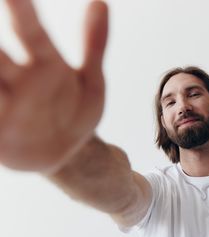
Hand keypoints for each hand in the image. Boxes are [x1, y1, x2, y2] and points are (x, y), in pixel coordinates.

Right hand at [0, 0, 107, 172]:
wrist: (66, 153)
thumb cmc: (76, 111)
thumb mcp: (91, 81)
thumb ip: (94, 44)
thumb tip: (101, 2)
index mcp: (44, 66)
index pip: (31, 34)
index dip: (21, 12)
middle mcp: (18, 83)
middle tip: (1, 23)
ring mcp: (5, 109)